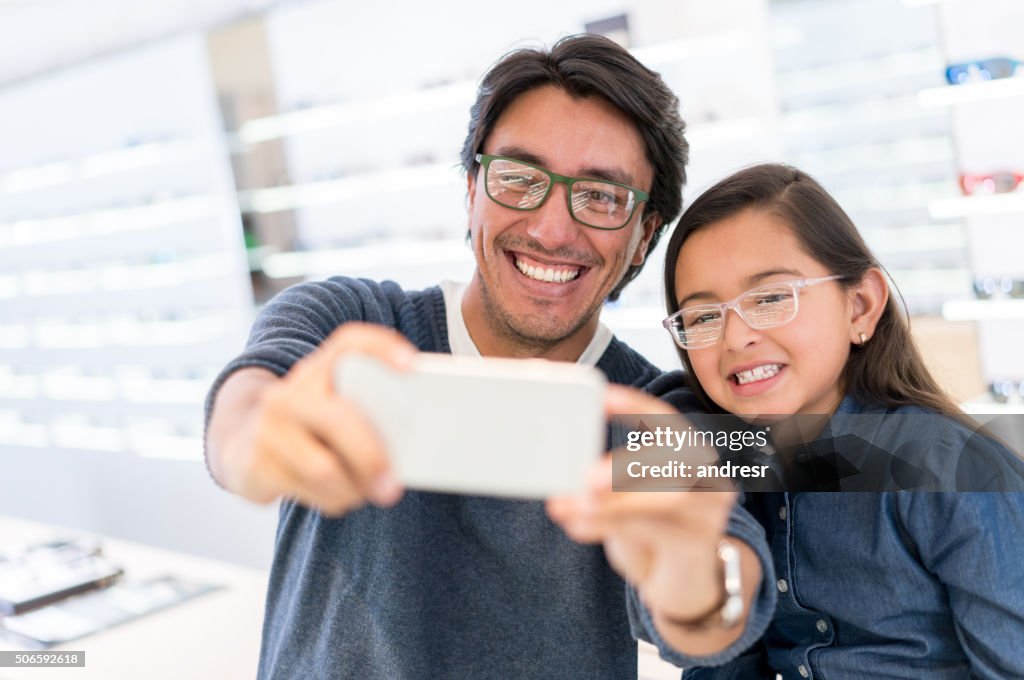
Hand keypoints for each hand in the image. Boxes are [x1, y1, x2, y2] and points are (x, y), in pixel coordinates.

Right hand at [207, 322, 414, 515]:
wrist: (244, 444)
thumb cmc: (312, 429)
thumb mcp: (336, 408)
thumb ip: (368, 413)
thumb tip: (412, 448)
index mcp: (320, 369)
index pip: (350, 343)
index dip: (382, 348)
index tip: (411, 366)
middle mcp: (291, 391)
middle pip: (340, 421)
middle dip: (372, 459)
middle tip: (393, 487)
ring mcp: (268, 425)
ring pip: (324, 468)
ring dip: (354, 489)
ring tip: (367, 492)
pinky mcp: (255, 461)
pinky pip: (307, 490)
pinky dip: (333, 501)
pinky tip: (339, 498)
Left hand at [547, 385, 738, 625]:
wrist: (685, 584)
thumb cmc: (651, 531)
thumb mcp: (626, 500)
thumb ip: (603, 485)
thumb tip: (561, 479)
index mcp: (689, 454)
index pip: (666, 420)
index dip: (635, 407)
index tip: (602, 398)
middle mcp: (707, 478)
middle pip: (673, 459)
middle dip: (627, 466)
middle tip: (587, 479)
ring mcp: (710, 513)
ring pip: (664, 500)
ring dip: (611, 504)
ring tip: (571, 507)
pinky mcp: (699, 545)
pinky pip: (654, 532)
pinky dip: (610, 527)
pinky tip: (578, 526)